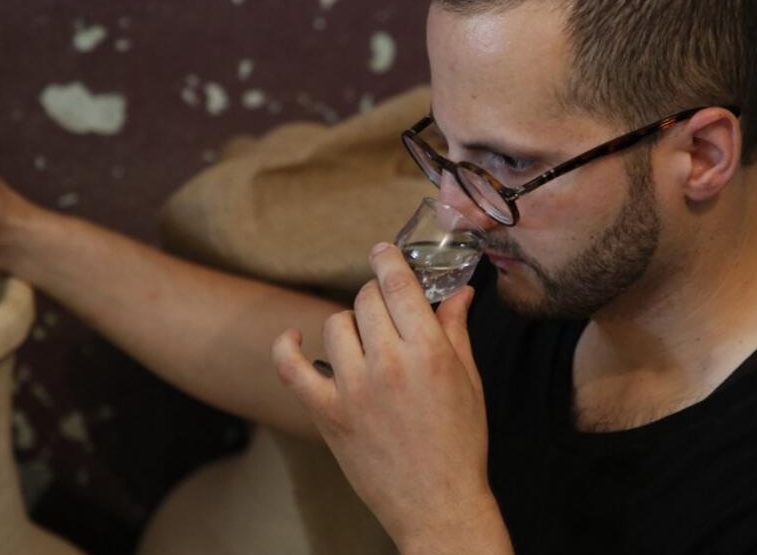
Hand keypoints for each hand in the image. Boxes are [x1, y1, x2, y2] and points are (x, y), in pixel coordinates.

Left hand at [273, 243, 509, 552]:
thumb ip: (458, 331)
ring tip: (364, 341)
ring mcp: (354, 389)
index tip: (382, 252)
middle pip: (366, 300)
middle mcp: (389, 364)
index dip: (388, 260)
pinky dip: (287, 347)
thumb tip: (459, 292)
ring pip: (335, 325)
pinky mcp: (328, 414)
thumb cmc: (459, 444)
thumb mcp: (469, 382)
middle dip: (376, 297)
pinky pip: (292, 369)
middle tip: (386, 309)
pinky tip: (293, 338)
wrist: (438, 505)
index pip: (399, 285)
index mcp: (430, 352)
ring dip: (349, 324)